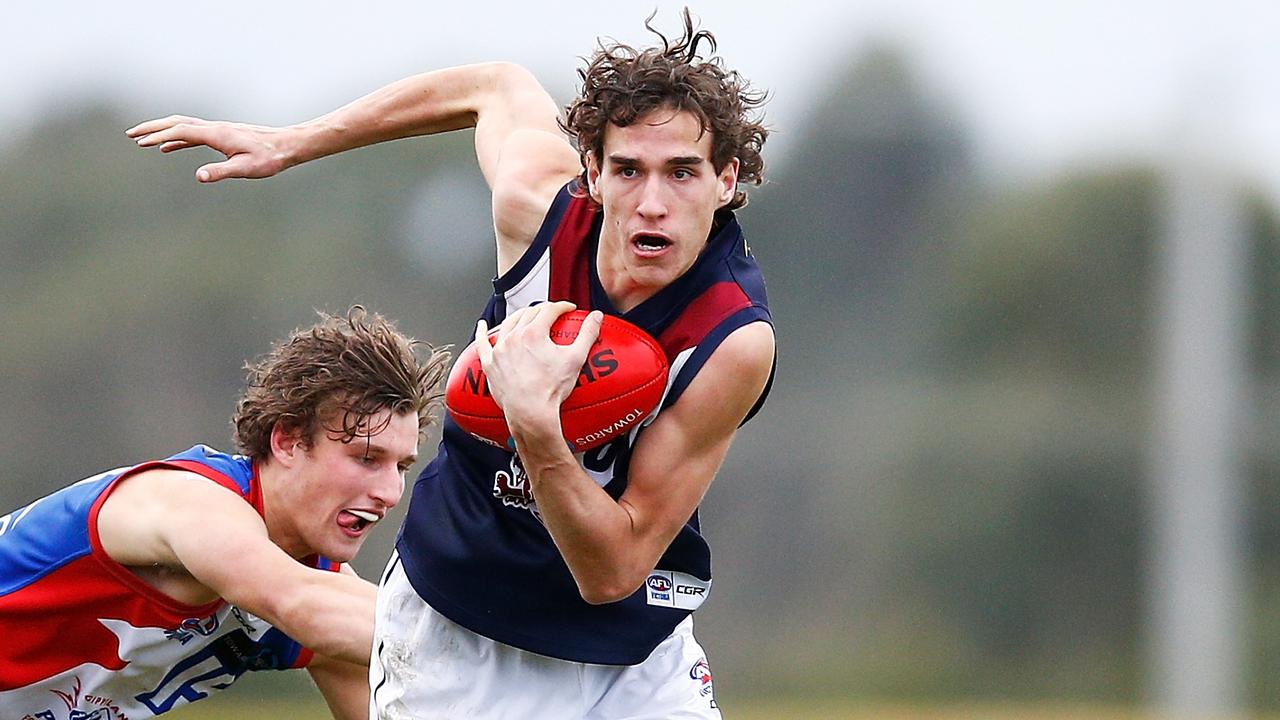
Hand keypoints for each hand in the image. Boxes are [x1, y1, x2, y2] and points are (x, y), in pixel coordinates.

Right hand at [126, 115, 295, 182]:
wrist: (286, 146)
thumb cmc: (268, 159)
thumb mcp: (245, 168)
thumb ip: (220, 172)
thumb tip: (198, 176)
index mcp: (216, 134)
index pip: (180, 131)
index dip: (159, 136)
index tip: (140, 142)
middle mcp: (214, 128)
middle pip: (176, 123)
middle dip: (152, 128)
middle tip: (129, 134)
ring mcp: (217, 131)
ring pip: (183, 126)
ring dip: (161, 131)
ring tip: (141, 140)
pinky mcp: (221, 136)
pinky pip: (192, 135)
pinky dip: (176, 139)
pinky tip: (168, 148)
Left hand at [475, 302, 602, 435]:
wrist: (530, 413)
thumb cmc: (551, 390)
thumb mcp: (575, 359)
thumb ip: (587, 334)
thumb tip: (596, 317)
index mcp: (534, 333)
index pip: (549, 309)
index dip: (561, 306)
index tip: (568, 309)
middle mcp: (514, 337)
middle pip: (528, 314)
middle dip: (542, 310)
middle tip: (551, 314)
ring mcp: (500, 350)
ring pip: (508, 324)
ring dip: (519, 317)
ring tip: (526, 317)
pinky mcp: (491, 364)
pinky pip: (483, 344)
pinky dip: (483, 333)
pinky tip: (483, 326)